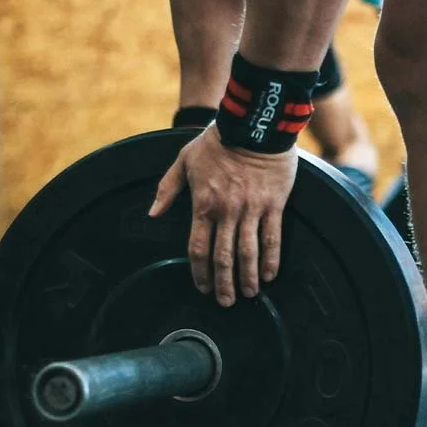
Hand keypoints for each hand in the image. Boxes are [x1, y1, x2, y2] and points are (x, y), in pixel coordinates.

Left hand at [149, 126, 296, 307]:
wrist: (253, 124)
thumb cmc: (217, 141)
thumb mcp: (184, 160)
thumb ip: (168, 188)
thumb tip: (153, 214)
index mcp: (203, 204)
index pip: (198, 248)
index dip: (199, 272)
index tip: (202, 287)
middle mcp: (226, 211)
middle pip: (223, 257)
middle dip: (223, 284)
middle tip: (226, 302)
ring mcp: (251, 210)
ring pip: (248, 252)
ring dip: (248, 278)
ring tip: (249, 294)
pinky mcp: (274, 205)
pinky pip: (271, 238)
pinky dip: (271, 259)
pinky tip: (270, 275)